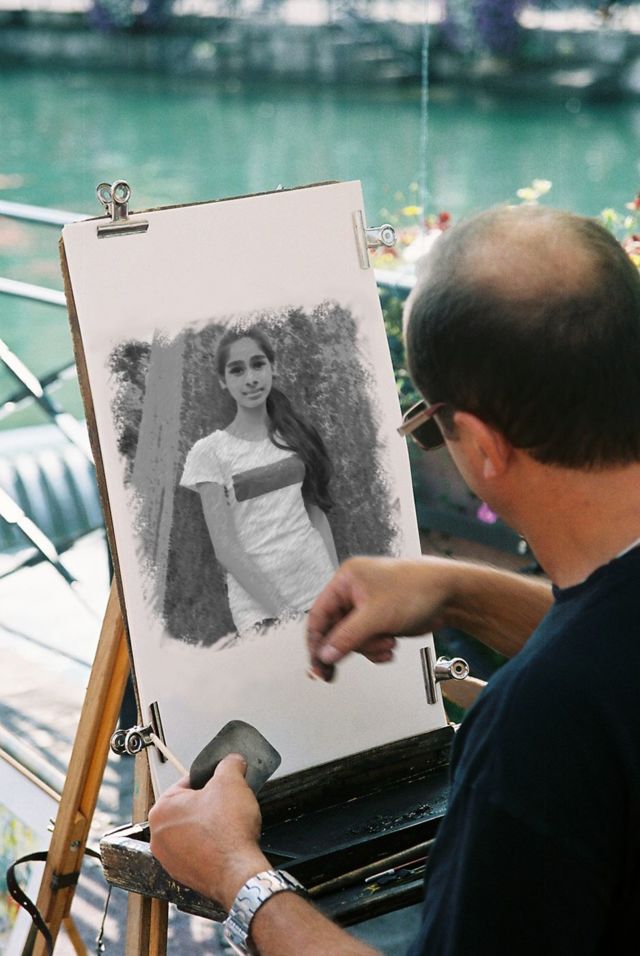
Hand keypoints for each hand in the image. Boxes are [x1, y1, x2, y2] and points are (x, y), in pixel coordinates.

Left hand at [148, 754, 269, 908]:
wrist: (238, 873)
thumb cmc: (228, 833)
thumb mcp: (232, 781)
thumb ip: (229, 764)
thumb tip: (232, 761)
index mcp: (161, 809)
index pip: (186, 783)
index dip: (209, 781)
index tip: (222, 785)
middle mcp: (159, 836)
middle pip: (188, 808)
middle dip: (208, 804)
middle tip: (227, 805)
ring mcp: (169, 858)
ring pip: (191, 831)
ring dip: (208, 826)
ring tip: (227, 825)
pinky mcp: (183, 875)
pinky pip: (196, 851)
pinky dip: (210, 846)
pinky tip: (225, 844)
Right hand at [306, 556, 453, 680]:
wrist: (449, 595)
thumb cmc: (416, 589)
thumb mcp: (376, 616)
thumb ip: (347, 637)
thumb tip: (325, 655)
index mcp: (346, 580)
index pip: (319, 614)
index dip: (316, 642)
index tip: (316, 665)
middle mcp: (353, 592)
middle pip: (335, 630)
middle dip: (349, 646)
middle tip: (333, 673)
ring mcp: (367, 606)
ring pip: (353, 639)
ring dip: (369, 647)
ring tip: (387, 644)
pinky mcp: (380, 619)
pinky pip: (368, 641)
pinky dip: (377, 648)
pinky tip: (390, 647)